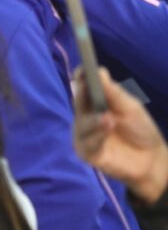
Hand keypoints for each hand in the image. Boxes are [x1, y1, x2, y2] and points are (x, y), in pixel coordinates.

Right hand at [74, 67, 167, 203]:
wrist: (152, 159)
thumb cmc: (141, 130)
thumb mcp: (131, 108)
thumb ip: (114, 93)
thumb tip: (99, 71)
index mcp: (95, 104)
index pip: (83, 88)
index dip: (81, 79)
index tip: (83, 70)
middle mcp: (85, 118)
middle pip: (78, 104)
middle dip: (83, 96)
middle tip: (88, 88)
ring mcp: (85, 135)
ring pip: (81, 125)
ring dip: (93, 121)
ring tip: (108, 119)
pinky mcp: (87, 152)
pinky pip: (86, 143)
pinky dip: (96, 136)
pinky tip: (107, 131)